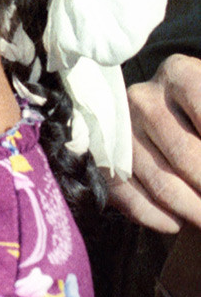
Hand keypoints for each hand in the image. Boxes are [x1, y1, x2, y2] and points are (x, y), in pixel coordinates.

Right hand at [108, 53, 200, 231]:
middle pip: (188, 158)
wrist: (169, 112)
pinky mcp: (105, 158)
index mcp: (180, 74)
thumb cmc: (199, 112)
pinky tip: (178, 222)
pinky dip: (160, 219)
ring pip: (163, 185)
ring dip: (194, 210)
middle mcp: (143, 97)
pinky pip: (131, 198)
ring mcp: (119, 127)